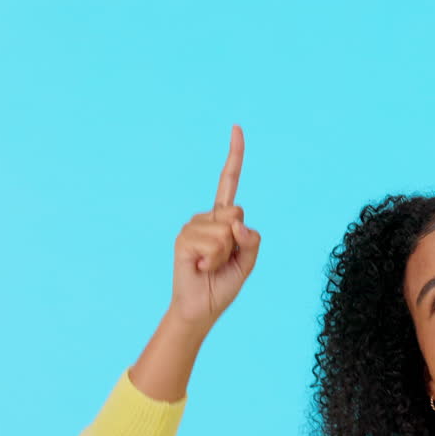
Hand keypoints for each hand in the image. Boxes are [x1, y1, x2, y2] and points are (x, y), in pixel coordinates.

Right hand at [166, 125, 261, 334]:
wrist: (201, 308)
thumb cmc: (223, 284)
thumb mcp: (248, 262)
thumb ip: (251, 240)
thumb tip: (237, 222)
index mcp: (224, 218)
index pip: (229, 181)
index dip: (234, 155)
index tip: (237, 128)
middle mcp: (207, 217)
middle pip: (237, 212)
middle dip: (238, 240)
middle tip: (224, 260)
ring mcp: (192, 227)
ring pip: (226, 230)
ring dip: (224, 254)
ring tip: (210, 265)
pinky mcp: (182, 239)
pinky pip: (212, 243)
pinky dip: (212, 260)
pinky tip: (200, 267)